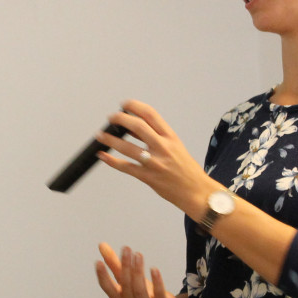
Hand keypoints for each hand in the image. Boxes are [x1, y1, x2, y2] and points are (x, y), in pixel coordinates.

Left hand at [95, 100, 209, 214]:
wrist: (197, 192)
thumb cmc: (187, 171)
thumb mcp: (176, 147)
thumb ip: (157, 137)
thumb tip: (134, 129)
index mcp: (171, 137)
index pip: (151, 115)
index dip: (135, 106)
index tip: (124, 104)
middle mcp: (163, 148)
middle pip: (137, 127)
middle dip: (120, 119)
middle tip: (111, 118)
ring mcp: (154, 163)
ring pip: (127, 147)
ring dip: (110, 140)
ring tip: (100, 135)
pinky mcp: (148, 177)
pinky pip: (125, 167)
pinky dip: (112, 161)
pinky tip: (103, 156)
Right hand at [95, 243, 190, 297]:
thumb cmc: (140, 293)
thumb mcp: (126, 279)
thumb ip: (114, 263)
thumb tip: (101, 245)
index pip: (107, 288)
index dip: (102, 276)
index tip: (98, 262)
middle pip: (126, 284)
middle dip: (125, 266)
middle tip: (126, 249)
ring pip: (140, 289)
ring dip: (138, 271)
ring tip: (138, 254)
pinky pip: (158, 293)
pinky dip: (156, 281)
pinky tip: (154, 268)